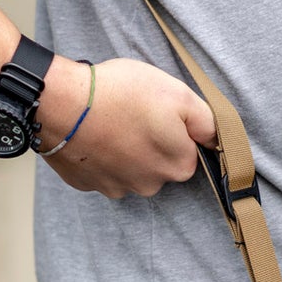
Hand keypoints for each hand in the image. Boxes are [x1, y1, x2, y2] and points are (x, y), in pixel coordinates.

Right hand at [36, 57, 217, 198]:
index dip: (177, 128)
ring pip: (130, 169)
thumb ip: (208, 121)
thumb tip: (219, 139)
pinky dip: (99, 155)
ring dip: (125, 150)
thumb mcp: (178, 94)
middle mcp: (150, 185)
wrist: (62, 104)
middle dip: (152, 142)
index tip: (160, 111)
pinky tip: (93, 134)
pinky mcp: (87, 184)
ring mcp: (116, 188)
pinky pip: (101, 170)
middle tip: (134, 113)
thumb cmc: (121, 94)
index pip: (189, 151)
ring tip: (110, 121)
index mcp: (178, 166)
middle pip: (160, 163)